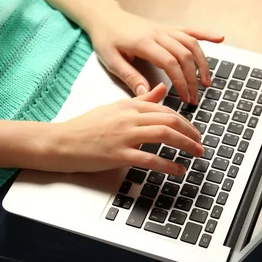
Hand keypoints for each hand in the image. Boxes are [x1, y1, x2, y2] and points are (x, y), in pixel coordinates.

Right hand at [35, 84, 202, 174]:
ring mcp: (124, 135)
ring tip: (196, 153)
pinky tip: (178, 170)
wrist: (61, 141)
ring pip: (164, 135)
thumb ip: (140, 100)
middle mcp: (129, 118)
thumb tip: (160, 90)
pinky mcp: (118, 154)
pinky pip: (149, 159)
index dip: (184, 120)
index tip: (193, 130)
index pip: (164, 109)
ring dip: (185, 145)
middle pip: (169, 120)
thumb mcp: (114, 108)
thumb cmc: (85, 127)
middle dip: (190, 132)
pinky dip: (168, 165)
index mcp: (129, 106)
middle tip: (200, 143)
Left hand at [86, 6, 223, 104]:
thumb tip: (147, 93)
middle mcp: (158, 34)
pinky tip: (219, 39)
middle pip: (184, 55)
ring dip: (202, 62)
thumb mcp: (111, 61)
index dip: (181, 81)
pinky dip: (206, 34)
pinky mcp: (167, 27)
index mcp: (144, 43)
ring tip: (207, 82)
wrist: (104, 17)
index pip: (170, 63)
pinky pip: (190, 30)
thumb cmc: (106, 39)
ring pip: (191, 43)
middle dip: (193, 78)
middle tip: (195, 97)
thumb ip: (130, 77)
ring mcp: (164, 29)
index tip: (185, 98)